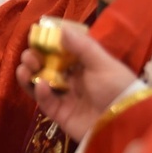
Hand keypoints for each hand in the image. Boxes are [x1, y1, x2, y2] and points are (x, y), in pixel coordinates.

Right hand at [16, 27, 137, 140]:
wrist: (125, 123)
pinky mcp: (59, 113)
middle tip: (30, 56)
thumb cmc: (117, 88)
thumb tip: (61, 28)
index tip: (36, 38)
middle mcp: (72, 79)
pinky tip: (41, 85)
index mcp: (84, 65)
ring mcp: (64, 96)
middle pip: (45, 66)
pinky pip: (44, 101)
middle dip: (34, 59)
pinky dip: (39, 92)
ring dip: (29, 74)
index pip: (60, 51)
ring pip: (40, 83)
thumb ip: (82, 46)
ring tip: (25, 69)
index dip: (46, 44)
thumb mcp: (103, 64)